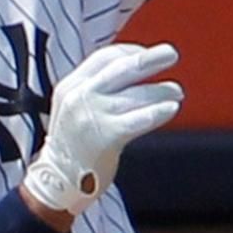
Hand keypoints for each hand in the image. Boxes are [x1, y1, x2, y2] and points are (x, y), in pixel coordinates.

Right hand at [22, 42, 182, 215]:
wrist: (57, 180)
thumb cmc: (73, 143)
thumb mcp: (73, 106)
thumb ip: (96, 87)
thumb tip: (135, 68)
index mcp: (71, 85)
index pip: (105, 57)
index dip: (131, 52)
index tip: (147, 56)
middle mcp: (80, 96)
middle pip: (121, 68)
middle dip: (150, 59)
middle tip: (171, 54)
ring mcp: (91, 116)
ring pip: (134, 95)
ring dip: (161, 91)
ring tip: (176, 92)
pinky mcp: (104, 137)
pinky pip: (137, 120)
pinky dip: (157, 112)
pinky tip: (170, 109)